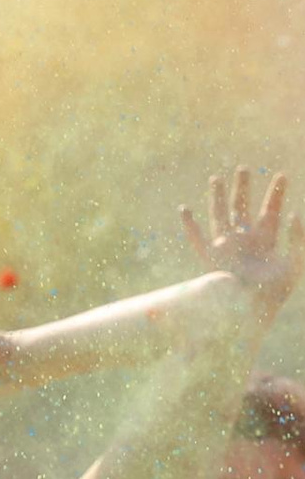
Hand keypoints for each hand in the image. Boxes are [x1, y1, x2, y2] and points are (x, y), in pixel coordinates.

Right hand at [182, 167, 297, 313]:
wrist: (252, 311)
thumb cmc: (276, 292)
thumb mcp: (296, 263)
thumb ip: (298, 239)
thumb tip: (294, 214)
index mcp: (266, 240)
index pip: (272, 210)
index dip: (277, 193)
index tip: (282, 175)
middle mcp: (245, 240)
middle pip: (244, 207)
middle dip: (244, 188)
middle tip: (244, 167)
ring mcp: (227, 247)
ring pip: (220, 216)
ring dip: (217, 198)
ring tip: (216, 178)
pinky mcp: (211, 258)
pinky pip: (197, 240)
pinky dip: (189, 226)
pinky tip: (184, 210)